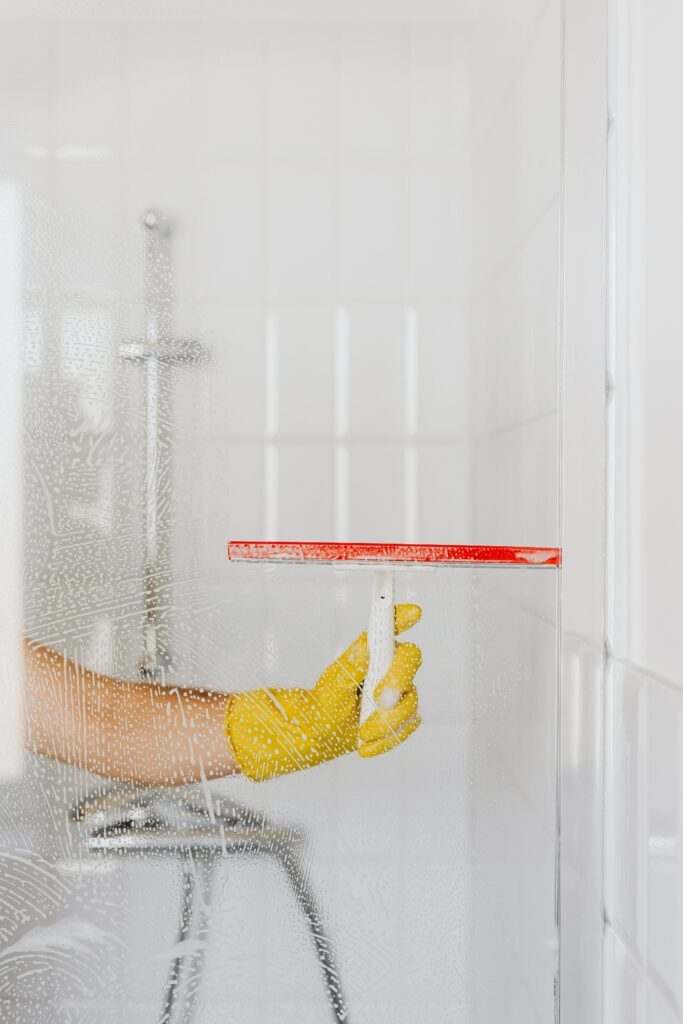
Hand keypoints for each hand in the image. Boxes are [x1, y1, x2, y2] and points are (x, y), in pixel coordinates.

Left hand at [225, 604, 421, 780]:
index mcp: (372, 651)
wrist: (323, 734)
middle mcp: (390, 666)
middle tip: (378, 700)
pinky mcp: (405, 715)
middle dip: (398, 681)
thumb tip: (366, 646)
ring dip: (386, 721)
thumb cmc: (326, 702)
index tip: (414, 612)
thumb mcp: (333, 684)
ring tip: (362, 733)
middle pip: (411, 660)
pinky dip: (387, 739)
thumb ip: (351, 666)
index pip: (391, 626)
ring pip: (410, 700)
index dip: (403, 616)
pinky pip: (408, 725)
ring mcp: (401, 691)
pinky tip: (367, 744)